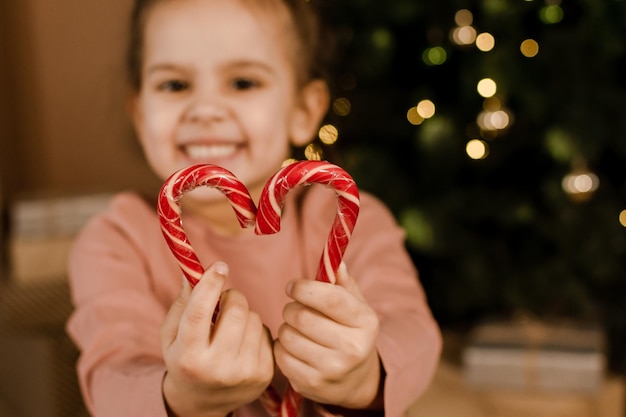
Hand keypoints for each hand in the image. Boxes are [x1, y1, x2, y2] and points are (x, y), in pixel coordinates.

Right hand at [160, 262, 273, 416]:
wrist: (202, 403)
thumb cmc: (184, 358)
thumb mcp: (172, 334)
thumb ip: (183, 302)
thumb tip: (192, 271)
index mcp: (188, 357)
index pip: (200, 313)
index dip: (211, 285)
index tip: (219, 266)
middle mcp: (217, 368)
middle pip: (237, 311)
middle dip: (231, 297)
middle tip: (223, 301)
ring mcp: (244, 373)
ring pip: (254, 318)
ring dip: (243, 313)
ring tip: (229, 328)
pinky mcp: (265, 374)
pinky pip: (266, 332)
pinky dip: (254, 329)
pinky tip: (241, 342)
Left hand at [274, 263, 382, 409]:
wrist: (356, 380)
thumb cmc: (350, 332)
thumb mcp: (355, 307)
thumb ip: (343, 283)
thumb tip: (336, 262)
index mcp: (365, 322)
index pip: (331, 299)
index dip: (305, 288)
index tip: (292, 286)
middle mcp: (352, 348)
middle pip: (303, 317)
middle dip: (291, 308)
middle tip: (294, 309)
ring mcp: (332, 369)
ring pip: (288, 336)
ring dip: (285, 327)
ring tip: (296, 329)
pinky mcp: (311, 385)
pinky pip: (280, 356)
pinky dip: (281, 347)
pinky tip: (293, 347)